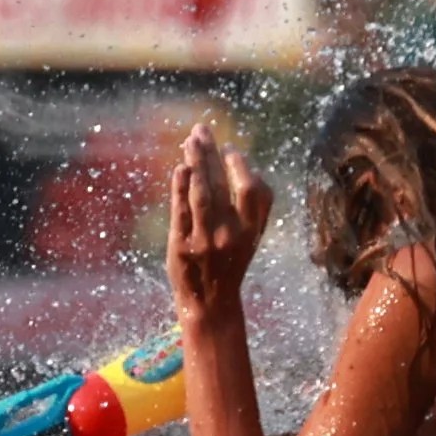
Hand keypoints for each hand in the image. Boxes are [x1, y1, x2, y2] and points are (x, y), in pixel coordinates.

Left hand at [167, 124, 271, 322]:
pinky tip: (181, 169)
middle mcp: (233, 234)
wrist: (211, 305)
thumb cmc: (228, 265)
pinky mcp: (183, 246)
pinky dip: (181, 187)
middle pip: (226, 183)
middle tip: (202, 130)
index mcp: (252, 231)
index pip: (255, 189)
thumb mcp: (249, 239)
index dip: (241, 165)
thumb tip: (240, 164)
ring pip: (203, 192)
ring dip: (196, 162)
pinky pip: (182, 210)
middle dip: (213, 153)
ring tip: (190, 141)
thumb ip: (249, 208)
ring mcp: (207, 239)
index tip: (228, 148)